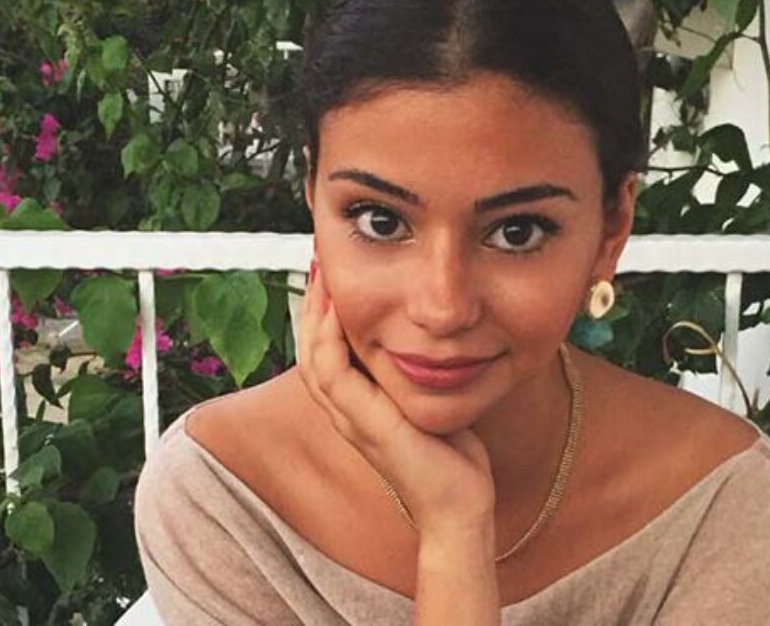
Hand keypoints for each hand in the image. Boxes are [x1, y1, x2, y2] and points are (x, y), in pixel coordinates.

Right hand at [297, 259, 496, 536]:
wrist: (460, 508)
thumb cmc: (451, 462)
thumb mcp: (429, 404)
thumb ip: (419, 376)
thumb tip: (434, 341)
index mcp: (357, 408)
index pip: (325, 351)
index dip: (323, 312)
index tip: (334, 272)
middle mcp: (345, 414)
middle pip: (309, 349)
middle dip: (312, 302)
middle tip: (319, 260)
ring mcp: (350, 421)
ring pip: (313, 357)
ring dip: (314, 312)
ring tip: (321, 272)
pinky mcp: (365, 426)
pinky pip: (332, 375)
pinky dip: (328, 339)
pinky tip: (334, 308)